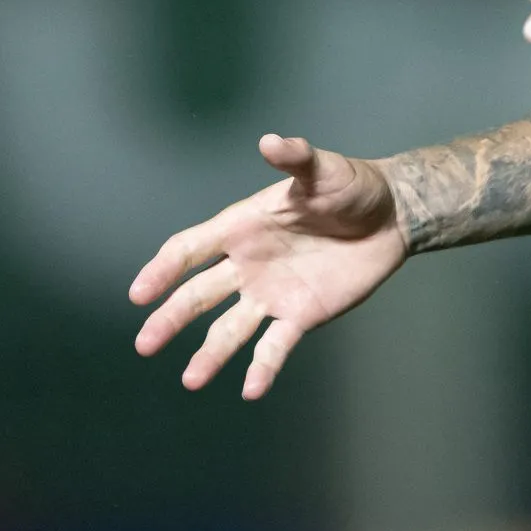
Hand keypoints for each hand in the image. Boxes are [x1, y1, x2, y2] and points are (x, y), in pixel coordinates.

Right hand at [130, 134, 408, 398]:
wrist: (391, 216)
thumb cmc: (350, 186)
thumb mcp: (322, 169)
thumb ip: (296, 158)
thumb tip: (270, 140)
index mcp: (241, 227)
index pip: (190, 250)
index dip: (162, 270)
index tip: (139, 293)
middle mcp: (247, 264)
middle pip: (198, 296)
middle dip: (170, 319)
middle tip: (144, 345)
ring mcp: (271, 294)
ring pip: (230, 328)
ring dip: (209, 355)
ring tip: (191, 382)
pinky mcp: (300, 316)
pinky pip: (275, 346)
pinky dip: (263, 368)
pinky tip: (251, 390)